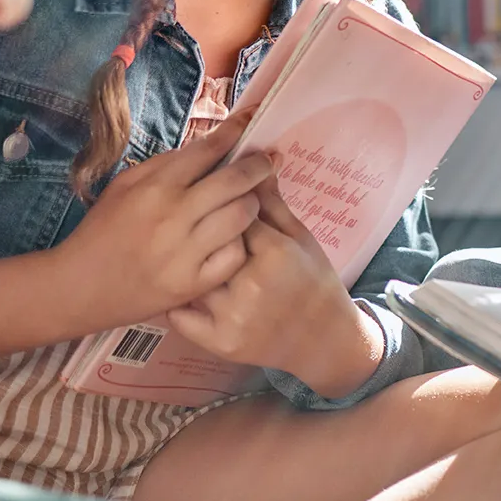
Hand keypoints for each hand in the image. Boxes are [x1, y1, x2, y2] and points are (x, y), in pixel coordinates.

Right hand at [55, 108, 269, 325]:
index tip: (253, 120)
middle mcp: (173, 216)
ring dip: (253, 204)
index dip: (237, 131)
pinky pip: (235, 255)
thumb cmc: (102, 231)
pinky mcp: (193, 283)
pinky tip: (235, 239)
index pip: (208, 150)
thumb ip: (165, 165)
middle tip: (267, 162)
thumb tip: (210, 147)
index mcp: (154, 186)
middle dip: (259, 166)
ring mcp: (185, 252)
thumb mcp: (124, 186)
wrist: (78, 287)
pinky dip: (240, 243)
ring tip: (249, 201)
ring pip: (243, 216)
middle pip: (236, 181)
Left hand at [168, 173, 381, 396]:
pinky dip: (175, 301)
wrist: (324, 340)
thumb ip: (273, 203)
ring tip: (176, 251)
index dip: (221, 204)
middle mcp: (251, 284)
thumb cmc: (315, 282)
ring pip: (190, 276)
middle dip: (198, 231)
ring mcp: (232, 315)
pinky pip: (180, 316)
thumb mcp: (302, 238)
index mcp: (275, 253)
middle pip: (207, 242)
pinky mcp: (218, 342)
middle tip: (190, 226)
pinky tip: (178, 288)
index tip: (212, 197)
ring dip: (181, 263)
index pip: (233, 212)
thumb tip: (257, 158)